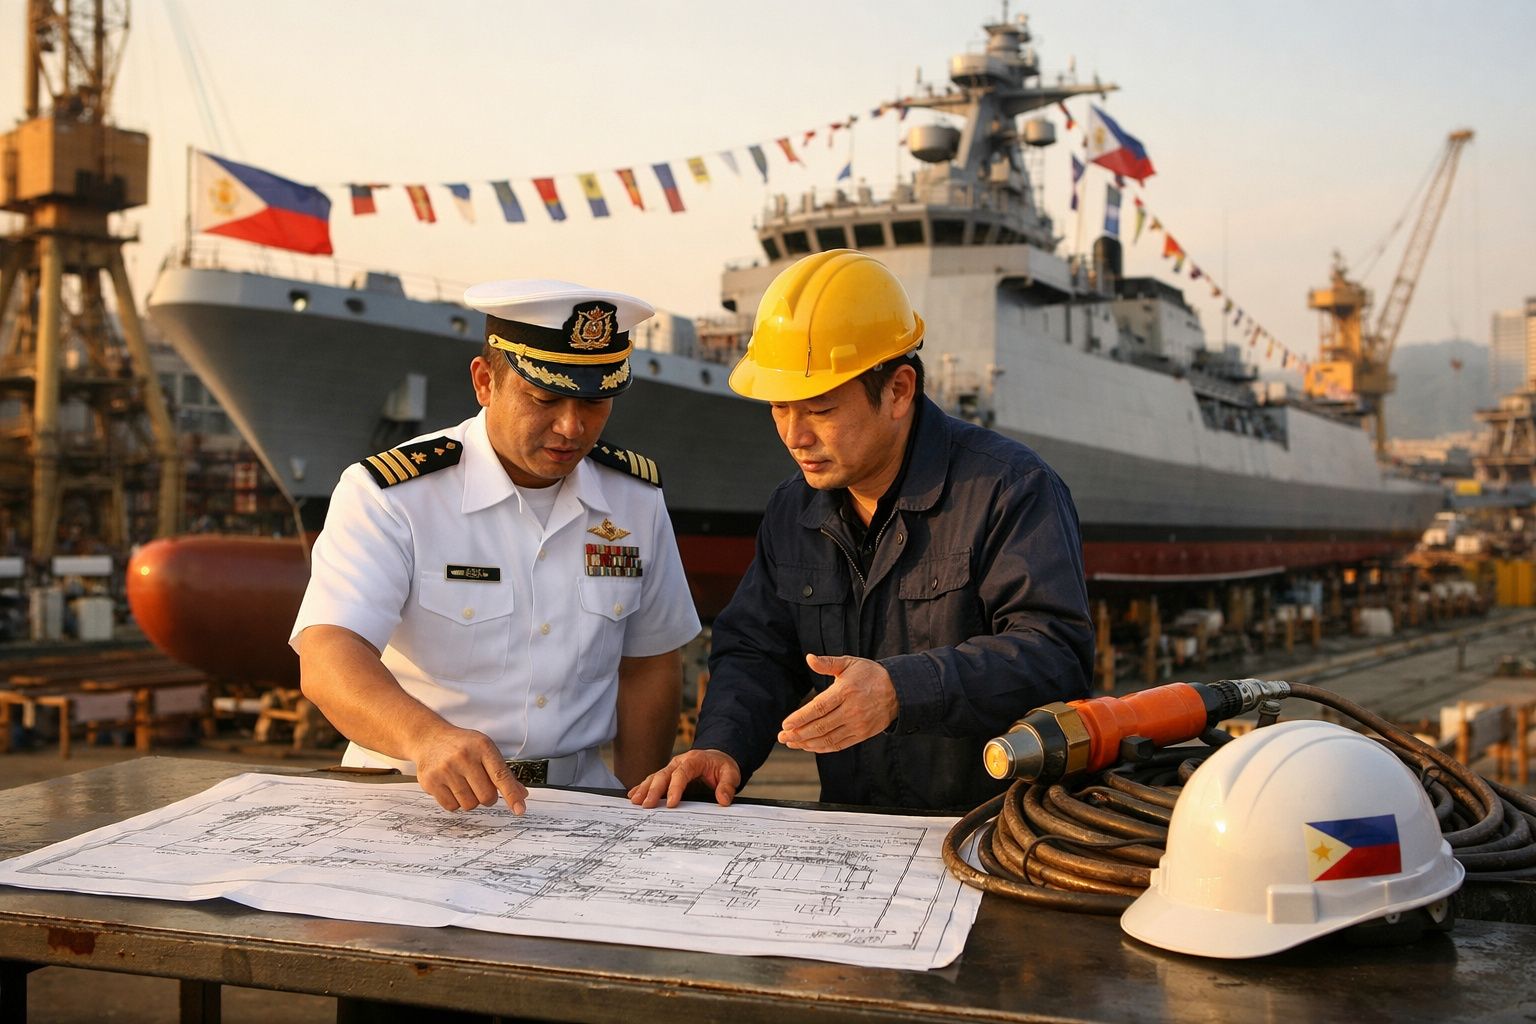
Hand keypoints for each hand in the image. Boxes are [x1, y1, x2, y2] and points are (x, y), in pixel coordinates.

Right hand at [410, 725, 527, 814]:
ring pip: (469, 804)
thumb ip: (503, 773)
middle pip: (486, 796)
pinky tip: (451, 786)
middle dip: (487, 797)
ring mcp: (446, 769)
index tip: (519, 810)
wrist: (429, 738)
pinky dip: (455, 802)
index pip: (501, 775)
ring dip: (471, 800)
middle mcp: (464, 757)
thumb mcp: (485, 750)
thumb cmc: (463, 746)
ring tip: (464, 783)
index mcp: (482, 747)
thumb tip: (521, 795)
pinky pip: (452, 807)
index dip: (511, 795)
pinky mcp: (431, 781)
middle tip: (480, 786)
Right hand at [627, 749, 740, 807]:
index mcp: (694, 760)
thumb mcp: (731, 774)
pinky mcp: (667, 775)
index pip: (682, 773)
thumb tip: (723, 800)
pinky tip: (633, 795)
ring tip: (635, 801)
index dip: (675, 788)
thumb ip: (727, 786)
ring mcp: (671, 768)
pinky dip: (642, 786)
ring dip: (644, 788)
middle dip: (654, 790)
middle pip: (663, 774)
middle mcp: (679, 762)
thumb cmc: (722, 767)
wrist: (717, 759)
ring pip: (655, 776)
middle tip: (646, 805)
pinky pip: (653, 779)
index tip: (670, 803)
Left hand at [778, 653, 897, 752]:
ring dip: (807, 743)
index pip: (819, 708)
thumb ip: (827, 663)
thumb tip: (809, 658)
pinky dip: (822, 748)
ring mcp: (858, 725)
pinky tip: (809, 746)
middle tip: (781, 736)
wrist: (898, 690)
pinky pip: (839, 745)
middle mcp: (852, 710)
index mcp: (846, 691)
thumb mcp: (849, 663)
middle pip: (821, 726)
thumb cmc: (869, 674)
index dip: (801, 717)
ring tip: (791, 743)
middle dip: (798, 733)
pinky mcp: (862, 734)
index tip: (785, 723)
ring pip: (828, 738)